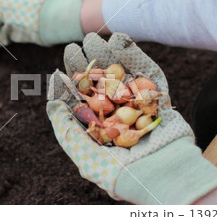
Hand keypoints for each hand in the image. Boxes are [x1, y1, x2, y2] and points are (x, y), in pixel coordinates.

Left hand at [46, 32, 216, 203]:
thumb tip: (51, 103)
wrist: (165, 178)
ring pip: (119, 75)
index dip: (69, 82)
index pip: (81, 101)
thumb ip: (66, 130)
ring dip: (106, 56)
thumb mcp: (85, 157)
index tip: (59, 67)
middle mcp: (116, 115)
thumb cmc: (121, 174)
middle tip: (74, 47)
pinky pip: (145, 73)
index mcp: (98, 128)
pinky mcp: (157, 99)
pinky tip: (119, 39)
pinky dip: (133, 55)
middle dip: (85, 66)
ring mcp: (137, 105)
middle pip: (98, 85)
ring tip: (93, 38)